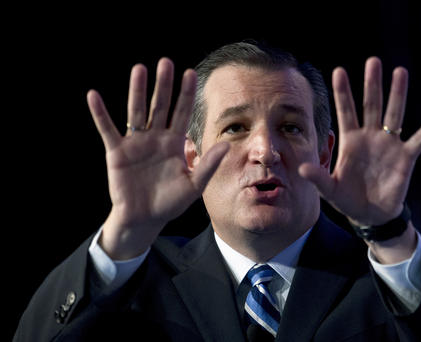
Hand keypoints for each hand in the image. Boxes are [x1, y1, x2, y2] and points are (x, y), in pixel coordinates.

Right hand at [87, 58, 228, 258]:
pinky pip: (108, 130)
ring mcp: (136, 143)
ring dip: (137, 91)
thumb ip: (207, 165)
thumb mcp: (193, 185)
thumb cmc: (170, 203)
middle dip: (163, 86)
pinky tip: (93, 96)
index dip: (186, 94)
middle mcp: (156, 138)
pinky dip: (100, 114)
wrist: (145, 219)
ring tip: (139, 69)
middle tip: (165, 63)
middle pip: (160, 106)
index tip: (191, 73)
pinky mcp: (117, 152)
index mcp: (175, 143)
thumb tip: (226, 145)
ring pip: (137, 112)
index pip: (182, 113)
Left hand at [299, 57, 420, 226]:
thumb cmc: (347, 199)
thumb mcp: (330, 189)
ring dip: (398, 94)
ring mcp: (389, 145)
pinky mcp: (406, 157)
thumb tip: (302, 168)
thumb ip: (318, 177)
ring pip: (395, 114)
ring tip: (400, 71)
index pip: (346, 111)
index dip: (342, 92)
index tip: (338, 71)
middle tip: (373, 62)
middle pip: (371, 105)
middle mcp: (370, 137)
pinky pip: (420, 139)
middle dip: (371, 85)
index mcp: (350, 141)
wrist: (370, 214)